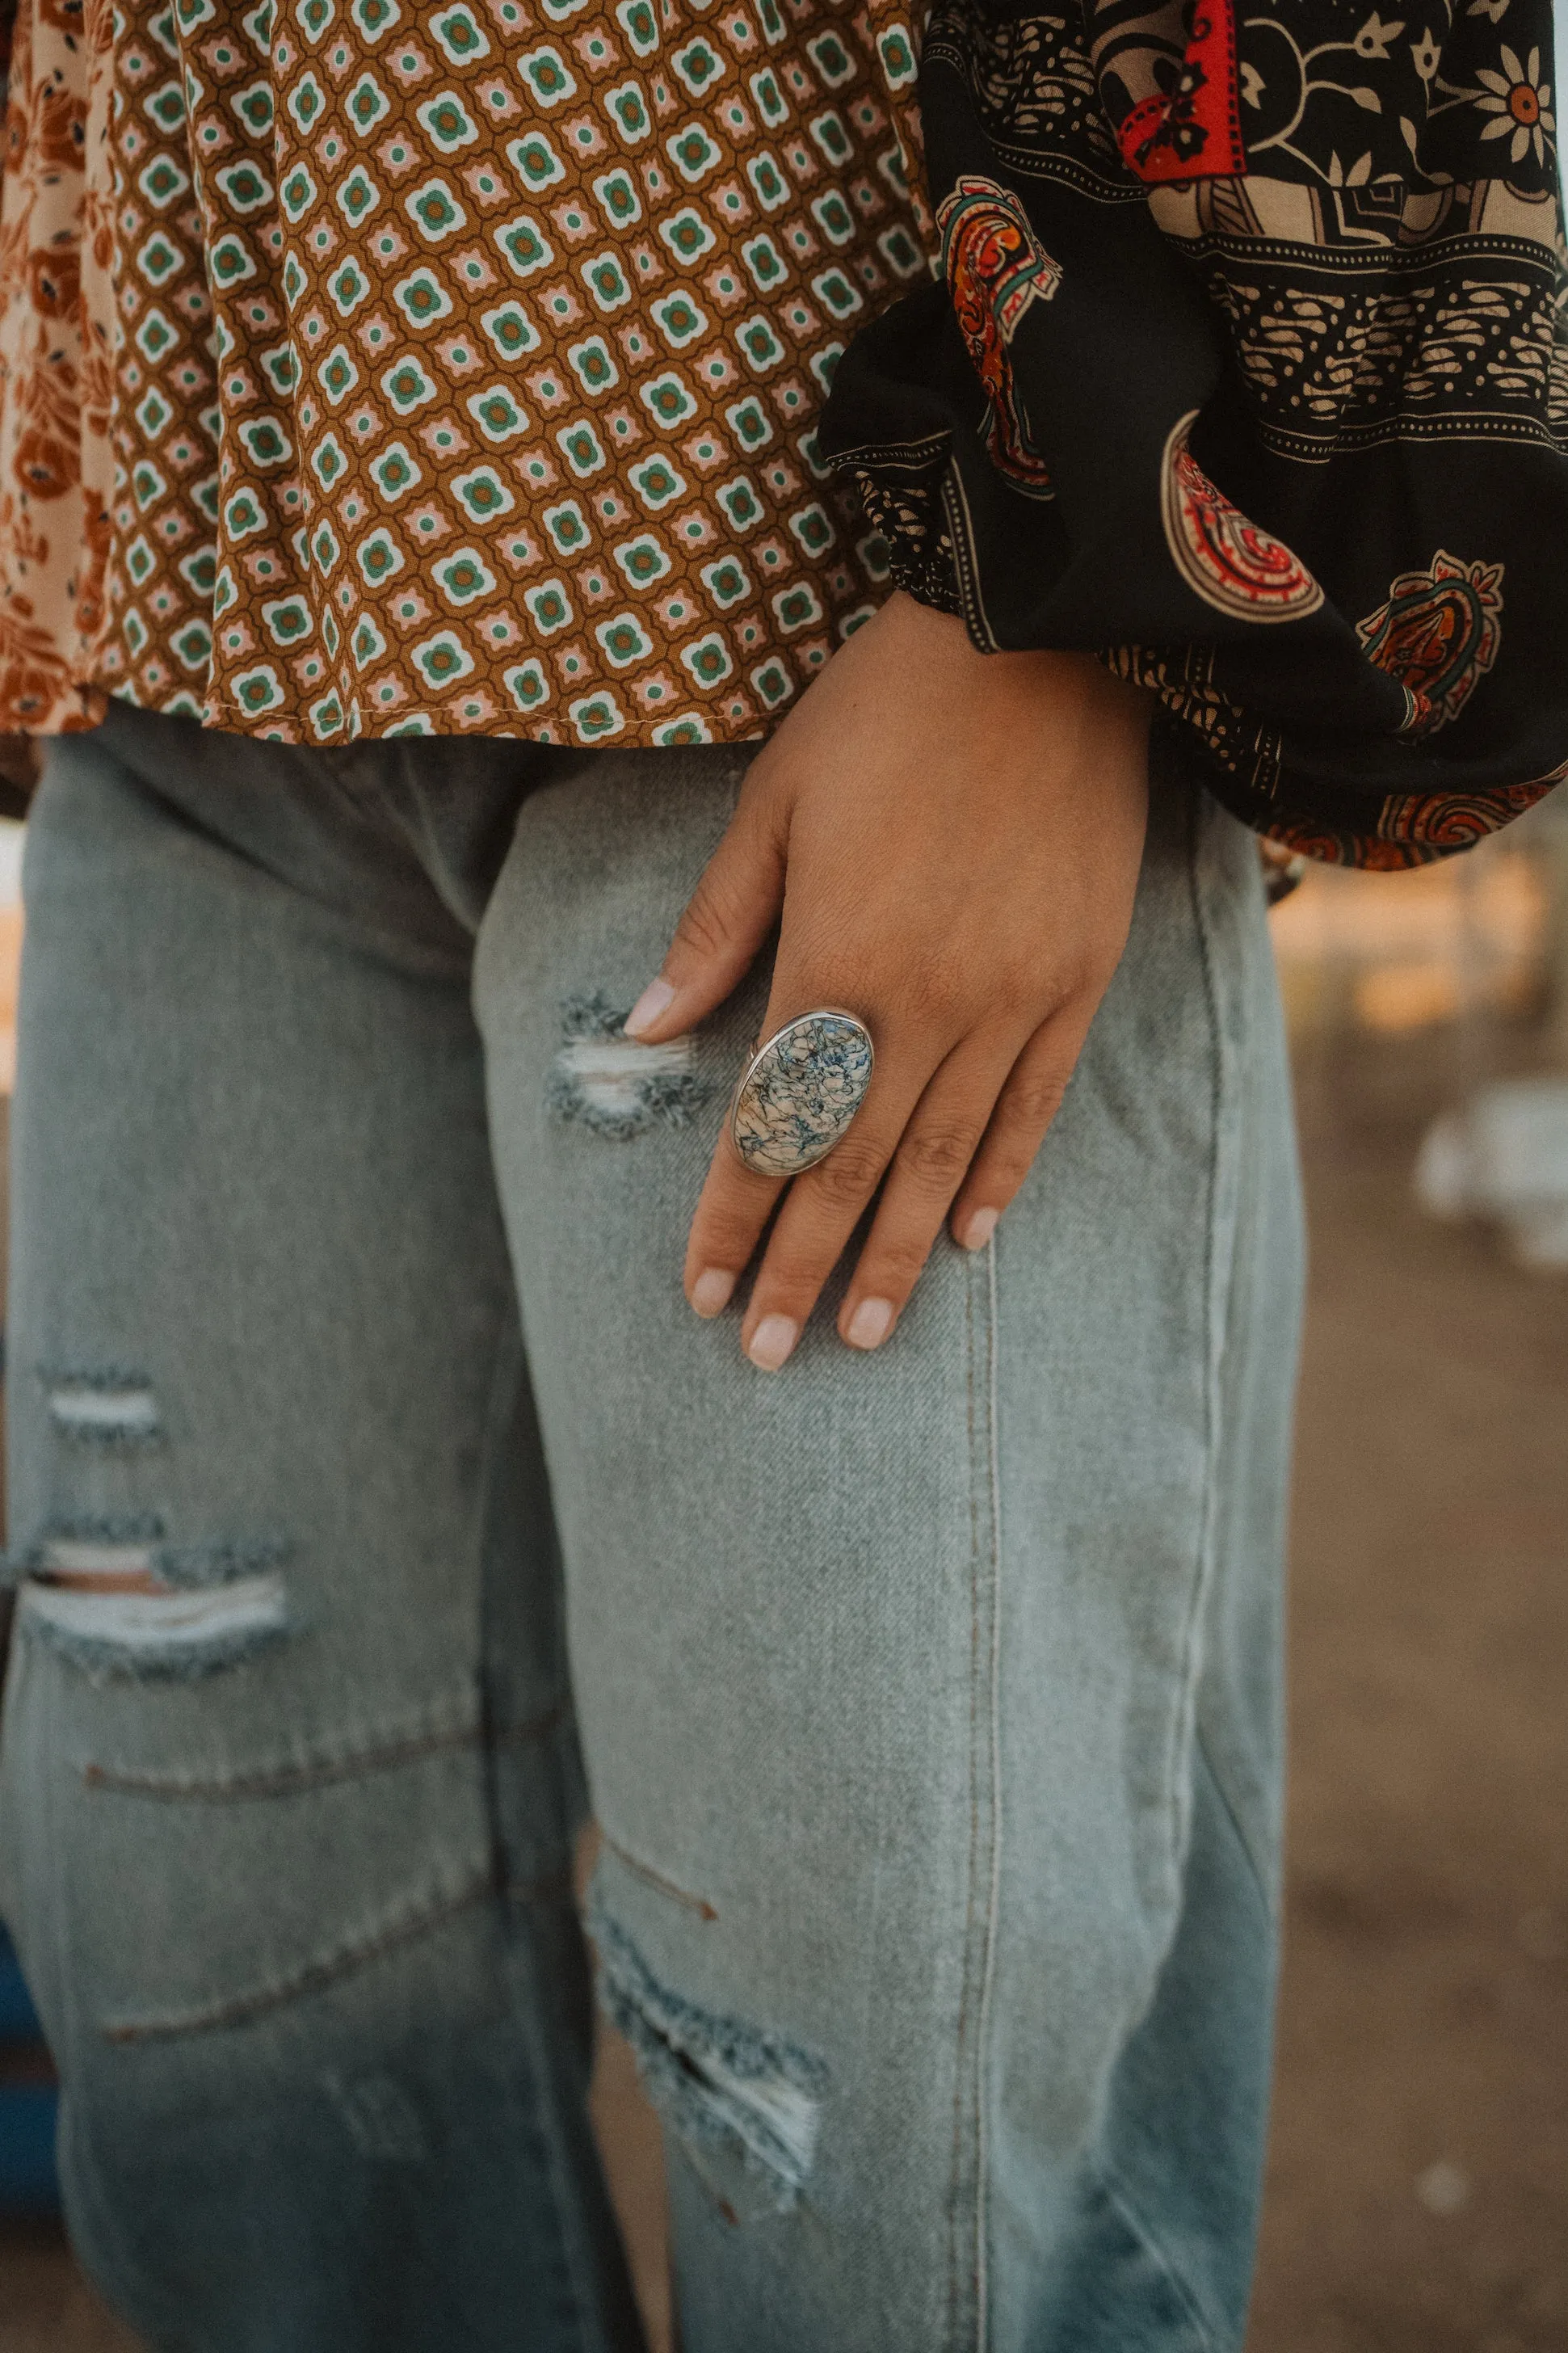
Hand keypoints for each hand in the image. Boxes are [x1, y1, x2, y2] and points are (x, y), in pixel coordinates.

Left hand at [625, 591, 1152, 1369]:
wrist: (1048, 634)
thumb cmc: (887, 707)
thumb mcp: (774, 800)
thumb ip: (717, 927)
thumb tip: (646, 1028)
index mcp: (836, 958)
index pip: (769, 1125)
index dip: (732, 1218)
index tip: (702, 1294)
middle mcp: (926, 1001)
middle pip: (849, 1166)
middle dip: (802, 1269)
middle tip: (768, 1357)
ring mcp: (1013, 998)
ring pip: (942, 1159)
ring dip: (895, 1255)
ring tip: (865, 1335)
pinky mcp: (1078, 981)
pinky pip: (1033, 1107)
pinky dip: (997, 1180)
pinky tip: (966, 1241)